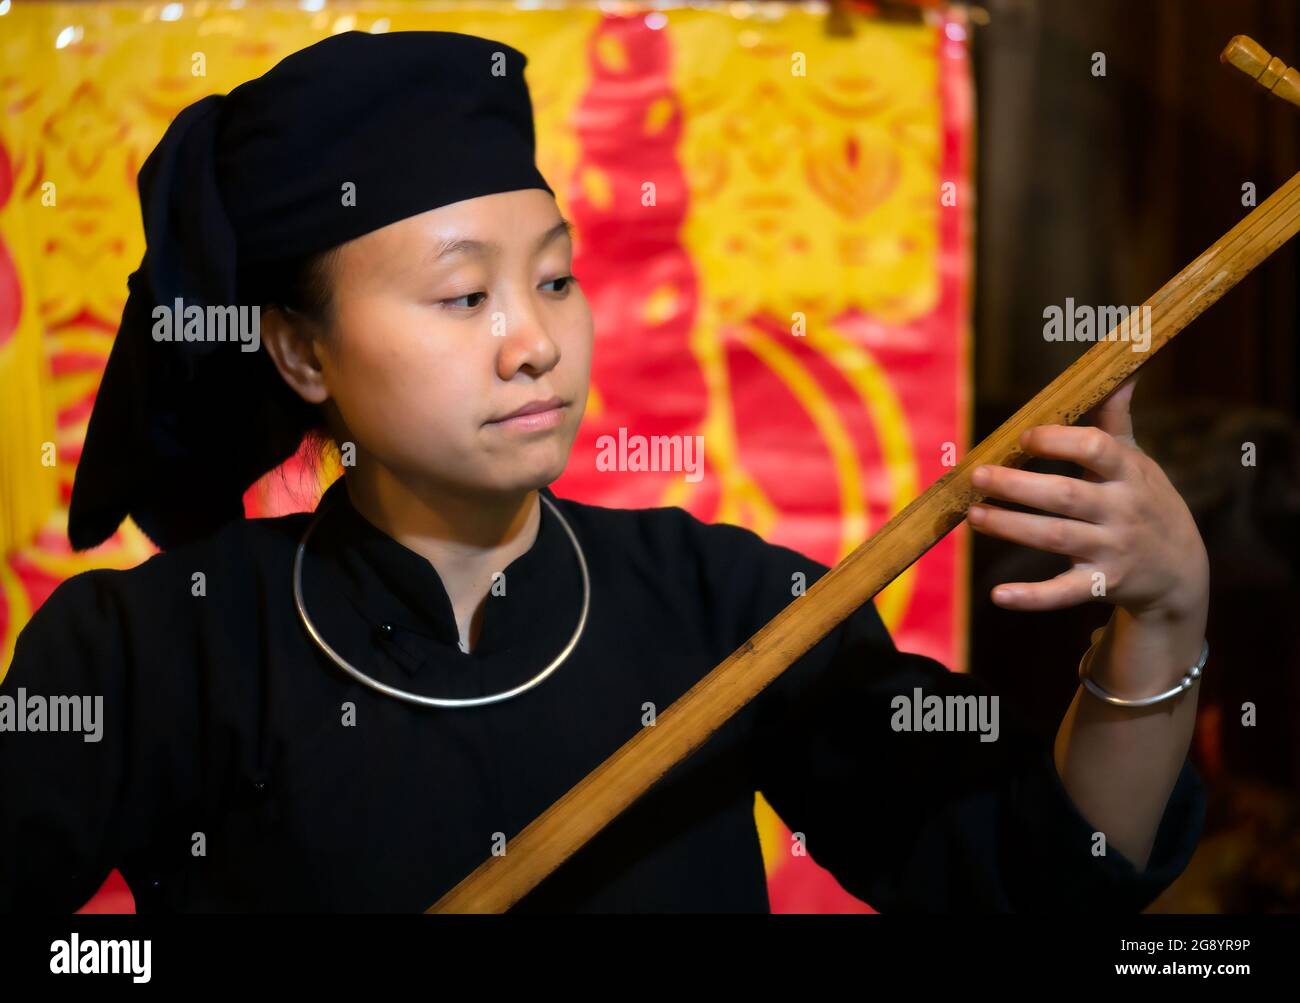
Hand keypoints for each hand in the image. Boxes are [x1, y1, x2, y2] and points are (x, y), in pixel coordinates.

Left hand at [964, 376, 1208, 624]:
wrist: (1181, 572)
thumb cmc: (1145, 503)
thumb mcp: (1138, 462)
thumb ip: (1116, 421)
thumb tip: (1120, 371)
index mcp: (1129, 474)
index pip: (1096, 449)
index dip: (1059, 441)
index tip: (1023, 437)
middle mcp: (1122, 511)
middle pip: (1066, 495)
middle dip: (1019, 485)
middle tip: (977, 475)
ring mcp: (1113, 550)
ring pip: (1056, 538)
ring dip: (1011, 527)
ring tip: (972, 515)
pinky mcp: (1102, 585)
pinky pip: (1064, 593)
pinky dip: (1032, 597)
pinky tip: (998, 595)